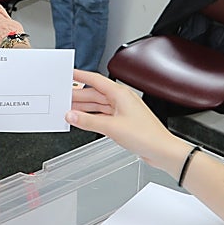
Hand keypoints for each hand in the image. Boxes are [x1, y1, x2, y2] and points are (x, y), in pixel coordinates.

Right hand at [67, 70, 184, 173]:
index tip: (69, 74)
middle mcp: (121, 100)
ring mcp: (122, 111)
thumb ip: (88, 121)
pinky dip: (92, 117)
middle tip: (62, 97)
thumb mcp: (111, 127)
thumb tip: (72, 115)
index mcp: (120, 94)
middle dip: (78, 96)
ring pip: (98, 105)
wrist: (161, 150)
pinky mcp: (122, 122)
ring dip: (84, 107)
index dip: (81, 76)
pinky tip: (83, 120)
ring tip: (68, 108)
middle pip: (95, 93)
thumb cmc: (145, 135)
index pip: (96, 80)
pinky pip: (102, 115)